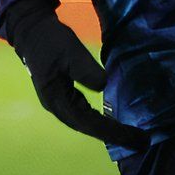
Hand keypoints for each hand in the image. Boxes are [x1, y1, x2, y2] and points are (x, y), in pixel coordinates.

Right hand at [0, 0, 146, 148]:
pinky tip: (114, 123)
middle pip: (88, 128)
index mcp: (57, 99)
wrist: (32, 32)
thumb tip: (104, 86)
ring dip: (108, 131)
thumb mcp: (72, 52)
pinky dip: (100, 121)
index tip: (136, 137)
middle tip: (142, 143)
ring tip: (132, 137)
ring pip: (86, 123)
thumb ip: (87, 71)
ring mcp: (59, 103)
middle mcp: (56, 107)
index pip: (89, 122)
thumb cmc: (51, 41)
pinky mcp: (63, 97)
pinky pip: (84, 114)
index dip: (114, 131)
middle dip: (115, 136)